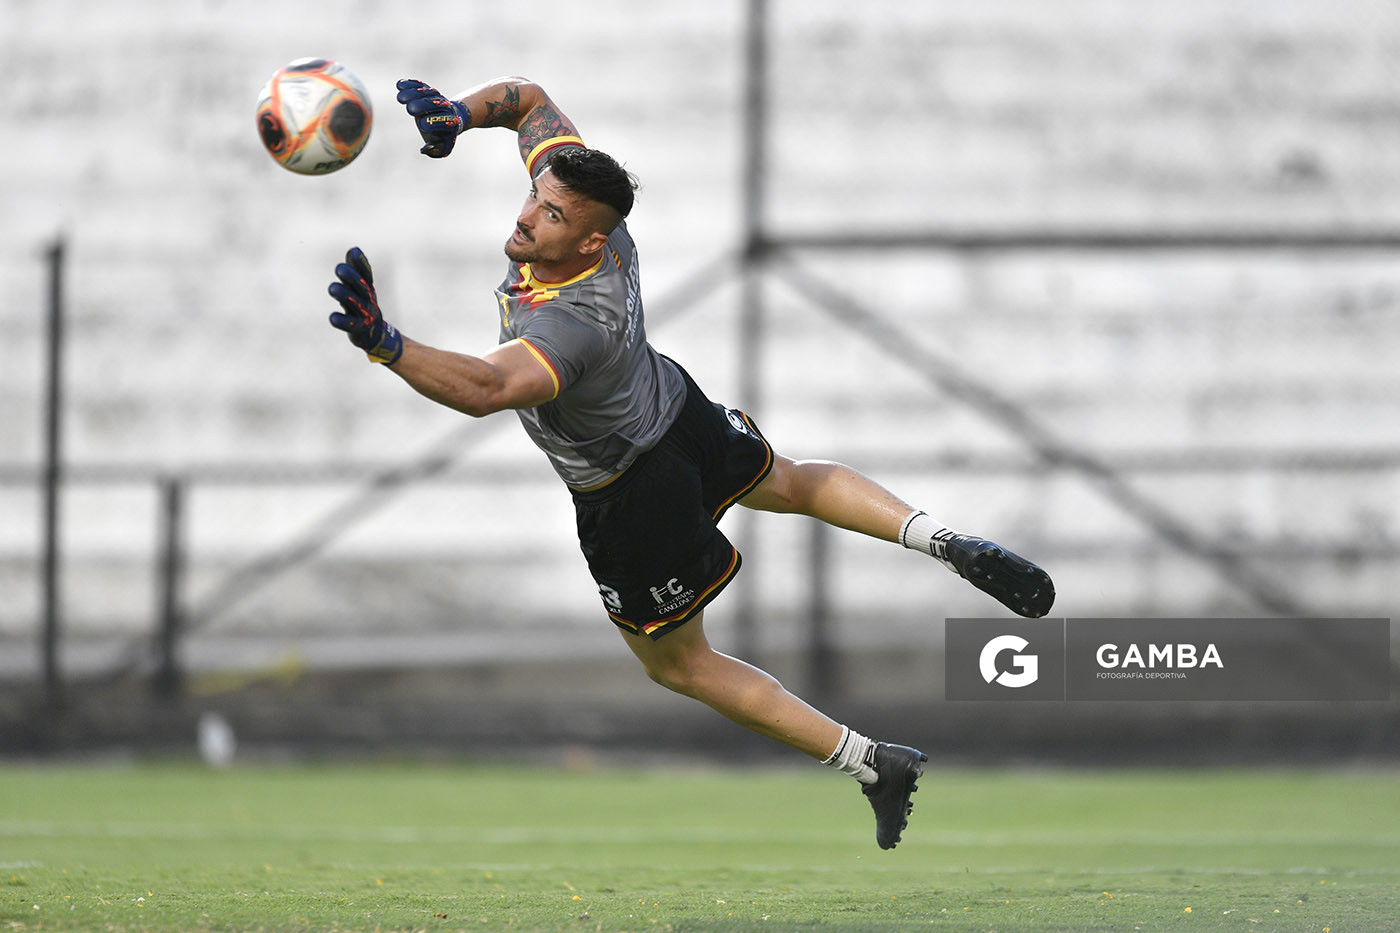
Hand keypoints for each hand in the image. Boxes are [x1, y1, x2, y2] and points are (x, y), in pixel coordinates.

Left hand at [328, 247, 402, 363]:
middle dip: (351, 277)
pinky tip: (333, 317)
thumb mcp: (359, 288)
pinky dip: (341, 321)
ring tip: (333, 288)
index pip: (366, 273)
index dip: (361, 263)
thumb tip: (353, 249)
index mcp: (366, 288)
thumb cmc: (361, 305)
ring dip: (344, 295)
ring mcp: (364, 314)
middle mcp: (366, 299)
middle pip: (361, 286)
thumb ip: (355, 270)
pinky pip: (349, 324)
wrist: (374, 333)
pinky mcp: (358, 328)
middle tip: (339, 269)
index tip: (353, 252)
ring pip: (354, 303)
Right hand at [395, 78, 469, 157]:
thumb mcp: (442, 148)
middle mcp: (445, 108)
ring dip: (413, 94)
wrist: (452, 119)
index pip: (440, 121)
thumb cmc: (443, 136)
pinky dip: (410, 84)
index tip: (422, 124)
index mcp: (449, 123)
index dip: (430, 122)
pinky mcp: (429, 90)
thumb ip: (435, 151)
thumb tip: (425, 148)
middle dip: (421, 106)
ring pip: (426, 92)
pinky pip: (421, 85)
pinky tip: (400, 85)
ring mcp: (437, 97)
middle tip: (410, 110)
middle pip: (432, 104)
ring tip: (400, 98)